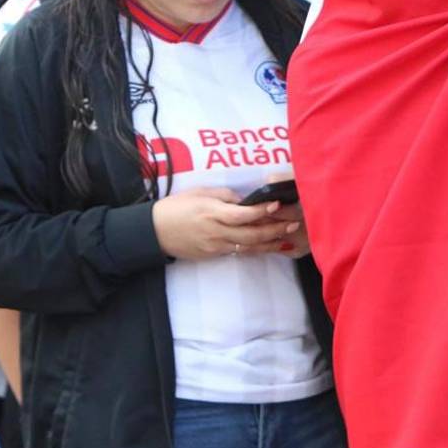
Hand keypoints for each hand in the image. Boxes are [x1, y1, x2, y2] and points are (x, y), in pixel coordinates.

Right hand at [151, 187, 301, 260]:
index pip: (242, 214)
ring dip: (270, 242)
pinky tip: (270, 246)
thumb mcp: (200, 193)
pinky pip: (239, 252)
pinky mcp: (214, 255)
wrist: (154, 232)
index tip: (277, 204)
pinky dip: (256, 249)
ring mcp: (215, 246)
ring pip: (248, 246)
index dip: (261, 210)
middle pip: (250, 234)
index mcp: (212, 213)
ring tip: (288, 235)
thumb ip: (225, 196)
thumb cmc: (177, 206)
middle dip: (274, 229)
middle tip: (293, 222)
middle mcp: (216, 232)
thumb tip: (245, 201)